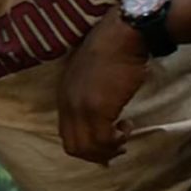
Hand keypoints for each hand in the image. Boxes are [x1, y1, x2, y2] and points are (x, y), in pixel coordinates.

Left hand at [59, 13, 148, 164]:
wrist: (119, 36)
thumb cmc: (109, 51)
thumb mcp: (87, 76)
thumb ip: (86, 96)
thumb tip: (101, 116)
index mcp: (62, 97)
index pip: (66, 134)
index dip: (85, 147)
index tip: (104, 146)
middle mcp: (67, 105)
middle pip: (73, 146)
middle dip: (95, 154)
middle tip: (116, 148)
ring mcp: (81, 107)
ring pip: (87, 147)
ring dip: (108, 149)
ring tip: (123, 136)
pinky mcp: (98, 108)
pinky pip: (104, 139)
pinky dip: (117, 139)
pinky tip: (127, 125)